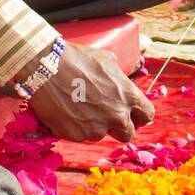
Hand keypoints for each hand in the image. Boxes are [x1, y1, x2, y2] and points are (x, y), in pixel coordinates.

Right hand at [30, 42, 152, 143]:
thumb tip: (122, 84)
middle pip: (128, 134)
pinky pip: (81, 135)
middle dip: (120, 127)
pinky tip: (67, 110)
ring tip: (80, 106)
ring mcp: (96, 128)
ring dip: (95, 125)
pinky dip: (76, 127)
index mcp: (128, 96)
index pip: (146, 115)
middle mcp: (116, 116)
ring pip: (101, 134)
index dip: (140, 115)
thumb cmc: (79, 58)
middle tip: (108, 116)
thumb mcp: (109, 61)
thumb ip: (120, 79)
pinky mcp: (76, 135)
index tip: (133, 114)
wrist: (47, 67)